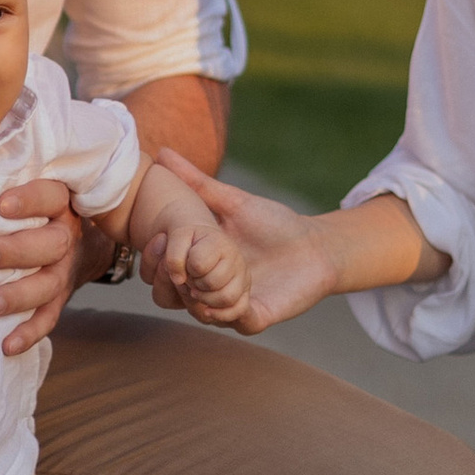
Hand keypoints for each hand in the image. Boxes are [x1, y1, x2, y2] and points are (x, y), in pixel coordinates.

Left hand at [0, 176, 85, 356]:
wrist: (75, 244)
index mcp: (57, 203)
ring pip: (48, 285)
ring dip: (17, 296)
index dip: (28, 201)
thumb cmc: (29, 211)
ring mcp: (64, 271)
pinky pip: (48, 319)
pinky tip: (7, 345)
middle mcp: (65, 236)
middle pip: (50, 243)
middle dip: (14, 251)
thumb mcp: (21, 191)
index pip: (49, 196)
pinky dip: (29, 333)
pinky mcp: (58, 300)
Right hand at [147, 155, 338, 333]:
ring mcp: (233, 304)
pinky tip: (235, 292)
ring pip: (204, 313)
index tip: (161, 242)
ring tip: (205, 279)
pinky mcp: (258, 315)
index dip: (157, 263)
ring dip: (201, 298)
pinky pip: (237, 321)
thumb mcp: (232, 201)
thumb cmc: (274, 223)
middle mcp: (211, 289)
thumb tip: (162, 153)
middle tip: (180, 265)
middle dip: (174, 283)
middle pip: (176, 298)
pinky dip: (231, 310)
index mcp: (200, 265)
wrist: (317, 246)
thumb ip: (197, 183)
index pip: (164, 274)